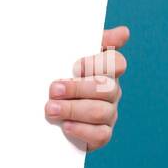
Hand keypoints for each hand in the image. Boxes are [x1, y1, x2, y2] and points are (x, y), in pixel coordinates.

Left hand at [45, 25, 128, 151]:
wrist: (43, 107)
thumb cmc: (58, 74)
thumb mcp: (66, 54)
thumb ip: (88, 39)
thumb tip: (124, 32)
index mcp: (105, 69)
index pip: (117, 62)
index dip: (98, 64)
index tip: (76, 66)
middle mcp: (111, 90)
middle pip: (107, 89)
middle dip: (77, 89)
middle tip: (53, 89)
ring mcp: (109, 113)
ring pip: (102, 112)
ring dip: (73, 109)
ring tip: (51, 108)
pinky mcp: (101, 134)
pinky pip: (100, 135)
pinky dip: (82, 130)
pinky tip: (65, 126)